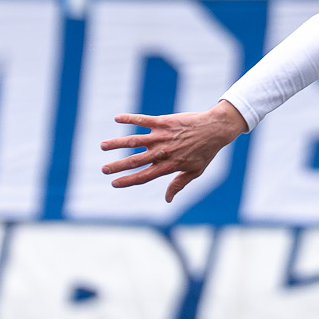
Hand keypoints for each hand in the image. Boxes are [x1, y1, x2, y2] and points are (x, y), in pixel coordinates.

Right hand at [100, 99, 246, 200]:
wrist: (215, 129)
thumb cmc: (205, 151)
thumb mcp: (195, 171)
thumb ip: (178, 184)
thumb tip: (167, 199)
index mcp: (169, 165)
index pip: (144, 176)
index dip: (128, 181)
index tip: (114, 183)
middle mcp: (163, 152)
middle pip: (136, 161)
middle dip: (118, 166)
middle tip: (104, 169)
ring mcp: (162, 136)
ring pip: (135, 141)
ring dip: (117, 143)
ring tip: (103, 146)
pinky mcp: (163, 122)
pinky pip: (143, 120)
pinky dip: (130, 119)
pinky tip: (117, 118)